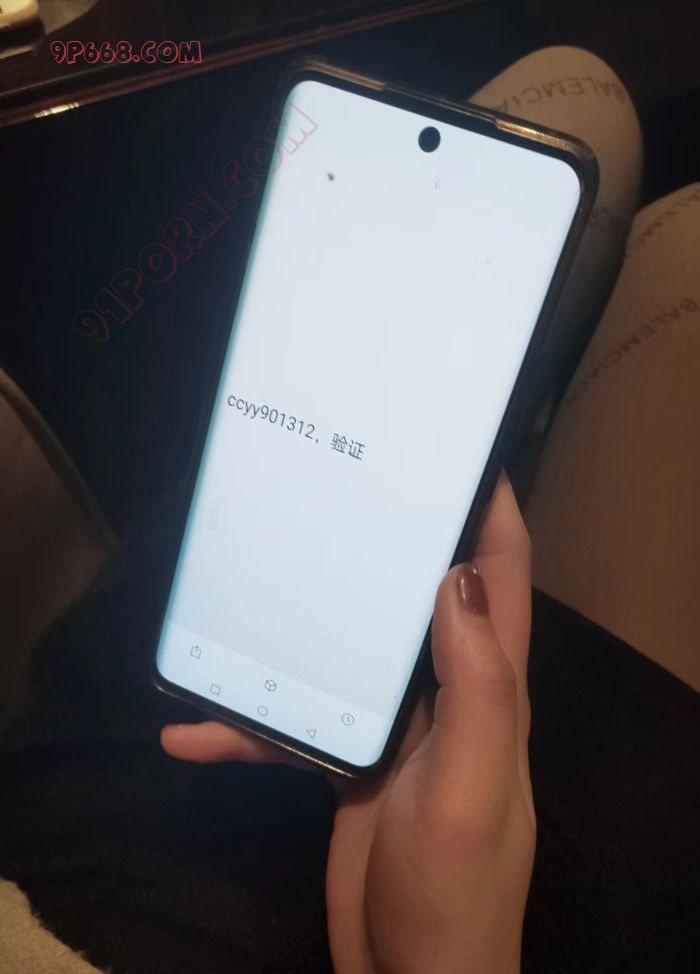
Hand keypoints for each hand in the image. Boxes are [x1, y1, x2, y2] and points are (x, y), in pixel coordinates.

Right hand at [162, 475, 534, 973]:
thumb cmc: (454, 886)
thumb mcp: (468, 785)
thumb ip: (474, 684)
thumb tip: (456, 577)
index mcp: (489, 686)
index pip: (500, 575)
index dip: (491, 509)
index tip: (458, 452)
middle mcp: (446, 691)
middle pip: (417, 593)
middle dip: (386, 539)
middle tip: (339, 488)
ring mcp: (396, 725)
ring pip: (347, 649)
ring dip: (301, 624)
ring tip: (250, 582)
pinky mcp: (351, 760)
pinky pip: (296, 724)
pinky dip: (248, 724)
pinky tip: (189, 726)